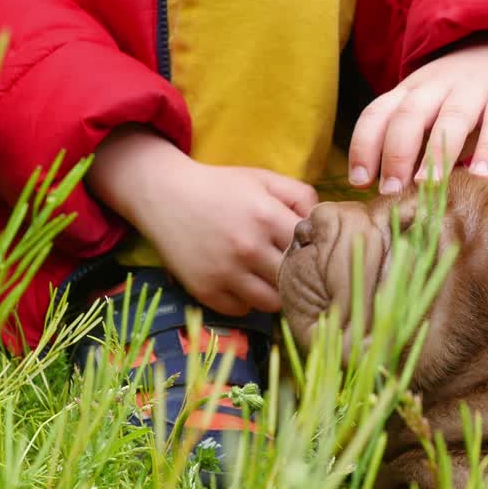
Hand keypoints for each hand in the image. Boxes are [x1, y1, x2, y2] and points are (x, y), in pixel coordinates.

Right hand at [87, 127, 317, 315]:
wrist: (164, 195)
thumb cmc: (220, 186)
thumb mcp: (263, 179)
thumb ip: (301, 195)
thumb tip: (323, 224)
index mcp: (266, 216)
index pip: (311, 248)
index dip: (314, 250)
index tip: (311, 250)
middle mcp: (247, 248)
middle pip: (294, 279)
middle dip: (298, 275)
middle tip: (295, 270)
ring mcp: (225, 273)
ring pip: (272, 303)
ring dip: (275, 292)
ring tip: (270, 278)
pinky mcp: (206, 291)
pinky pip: (242, 310)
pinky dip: (247, 300)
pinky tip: (244, 282)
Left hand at [348, 37, 487, 192]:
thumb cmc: (460, 96)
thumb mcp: (429, 113)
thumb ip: (411, 146)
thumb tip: (387, 190)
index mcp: (410, 91)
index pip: (377, 113)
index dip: (364, 145)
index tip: (358, 181)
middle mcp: (437, 86)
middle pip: (409, 114)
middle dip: (395, 153)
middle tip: (390, 190)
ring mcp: (474, 88)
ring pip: (452, 118)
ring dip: (437, 153)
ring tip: (428, 185)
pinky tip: (481, 175)